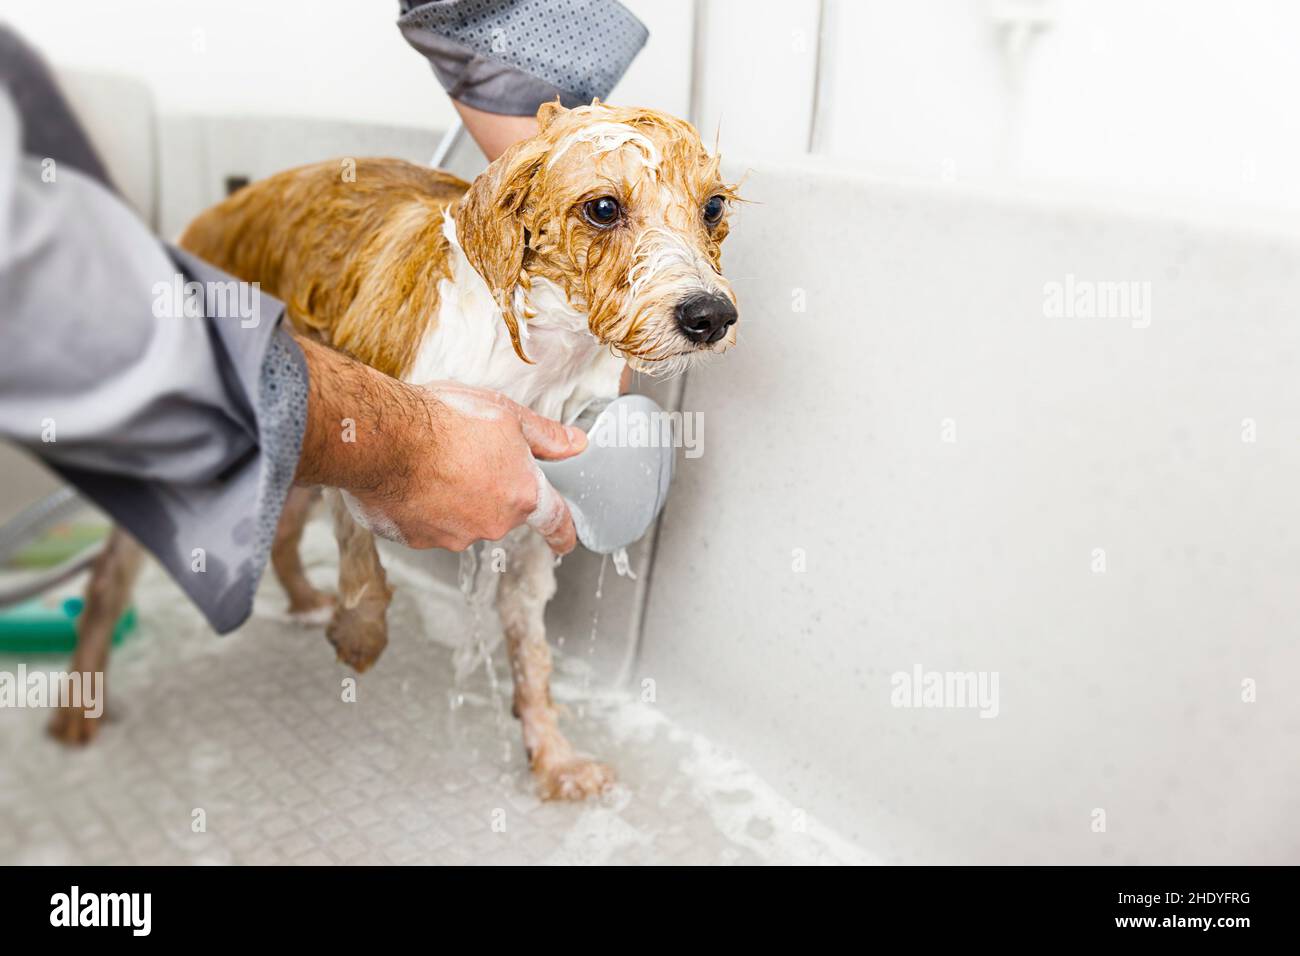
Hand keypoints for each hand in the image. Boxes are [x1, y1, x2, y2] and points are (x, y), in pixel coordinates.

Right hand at [292, 336, 584, 553]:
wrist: (384, 437)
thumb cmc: (444, 420)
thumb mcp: (507, 414)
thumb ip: (545, 436)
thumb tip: (575, 444)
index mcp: (521, 494)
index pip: (553, 520)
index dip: (563, 532)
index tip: (566, 541)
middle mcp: (491, 523)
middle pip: (499, 511)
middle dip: (488, 488)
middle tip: (465, 454)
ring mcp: (452, 535)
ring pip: (460, 518)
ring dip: (452, 497)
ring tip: (430, 461)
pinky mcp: (414, 539)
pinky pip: (423, 523)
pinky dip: (419, 505)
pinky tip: (407, 476)